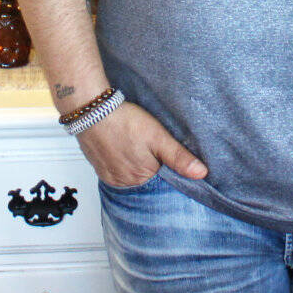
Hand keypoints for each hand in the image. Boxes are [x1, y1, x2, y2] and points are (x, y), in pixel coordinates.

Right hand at [76, 101, 207, 187]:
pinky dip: (122, 162)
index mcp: (141, 177)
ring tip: (136, 146)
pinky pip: (117, 170)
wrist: (91, 110)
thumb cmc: (124, 121)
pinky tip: (124, 148)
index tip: (165, 152)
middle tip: (148, 146)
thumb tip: (201, 174)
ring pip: (131, 174)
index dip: (167, 167)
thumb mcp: (158, 137)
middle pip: (146, 178)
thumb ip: (179, 157)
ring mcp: (110, 176)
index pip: (163, 180)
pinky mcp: (100, 168)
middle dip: (152, 165)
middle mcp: (124, 182)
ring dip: (136, 164)